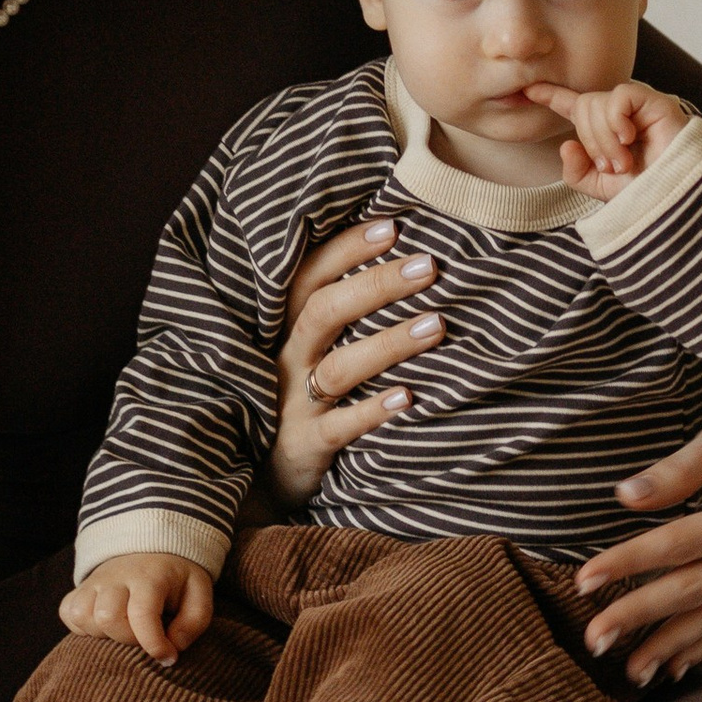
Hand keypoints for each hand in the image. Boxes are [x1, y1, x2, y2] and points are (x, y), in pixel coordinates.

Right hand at [60, 550, 214, 663]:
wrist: (153, 550)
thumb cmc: (177, 580)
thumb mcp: (199, 594)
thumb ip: (193, 622)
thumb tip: (173, 648)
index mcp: (149, 577)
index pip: (142, 614)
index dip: (153, 644)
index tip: (167, 657)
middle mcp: (116, 577)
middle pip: (107, 618)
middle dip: (127, 639)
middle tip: (143, 639)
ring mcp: (93, 582)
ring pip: (83, 616)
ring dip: (102, 634)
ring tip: (123, 632)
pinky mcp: (79, 589)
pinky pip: (68, 613)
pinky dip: (81, 627)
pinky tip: (103, 627)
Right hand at [268, 218, 443, 507]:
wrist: (263, 476)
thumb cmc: (302, 394)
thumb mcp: (310, 349)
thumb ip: (342, 309)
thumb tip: (402, 255)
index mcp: (287, 328)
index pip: (310, 276)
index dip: (347, 249)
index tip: (394, 225)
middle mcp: (287, 360)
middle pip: (325, 312)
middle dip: (377, 285)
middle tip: (430, 266)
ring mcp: (294, 404)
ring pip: (339, 368)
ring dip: (388, 344)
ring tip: (437, 325)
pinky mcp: (307, 447)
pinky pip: (340, 428)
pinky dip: (373, 411)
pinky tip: (409, 397)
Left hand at [529, 78, 687, 196]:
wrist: (674, 198)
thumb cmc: (645, 192)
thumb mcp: (601, 188)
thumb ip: (576, 171)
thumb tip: (566, 145)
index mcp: (604, 131)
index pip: (573, 106)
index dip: (551, 96)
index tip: (528, 89)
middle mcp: (619, 115)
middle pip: (583, 106)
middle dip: (591, 141)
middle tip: (614, 165)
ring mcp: (637, 107)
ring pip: (597, 104)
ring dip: (605, 139)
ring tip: (626, 161)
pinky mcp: (654, 101)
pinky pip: (618, 97)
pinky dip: (616, 121)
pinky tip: (631, 138)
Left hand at [576, 402, 701, 683]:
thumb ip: (679, 469)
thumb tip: (626, 497)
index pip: (680, 544)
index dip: (630, 562)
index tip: (584, 580)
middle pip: (693, 591)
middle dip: (639, 617)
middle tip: (593, 640)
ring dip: (669, 646)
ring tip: (629, 673)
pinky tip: (672, 669)